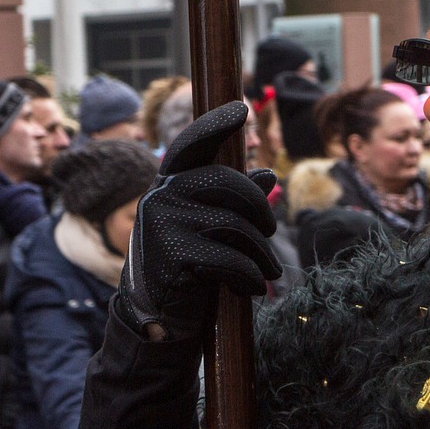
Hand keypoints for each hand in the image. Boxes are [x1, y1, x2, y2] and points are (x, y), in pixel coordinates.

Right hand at [116, 101, 280, 337]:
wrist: (160, 319)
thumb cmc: (189, 268)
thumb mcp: (211, 230)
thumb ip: (233, 203)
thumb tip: (267, 176)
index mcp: (169, 185)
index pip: (192, 146)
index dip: (215, 125)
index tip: (241, 108)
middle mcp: (159, 196)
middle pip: (229, 183)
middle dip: (260, 210)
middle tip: (270, 232)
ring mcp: (162, 223)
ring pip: (236, 225)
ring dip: (260, 253)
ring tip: (266, 272)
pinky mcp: (172, 254)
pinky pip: (230, 257)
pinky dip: (249, 276)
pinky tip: (251, 289)